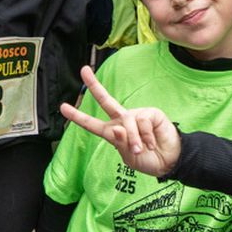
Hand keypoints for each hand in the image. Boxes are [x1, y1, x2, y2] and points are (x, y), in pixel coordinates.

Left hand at [61, 66, 181, 177]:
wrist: (168, 161)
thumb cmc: (147, 160)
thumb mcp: (129, 158)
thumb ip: (121, 144)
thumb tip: (116, 128)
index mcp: (113, 132)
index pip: (93, 123)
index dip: (78, 116)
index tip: (63, 107)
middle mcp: (123, 120)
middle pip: (105, 100)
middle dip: (94, 85)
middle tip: (84, 70)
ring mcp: (137, 115)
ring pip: (127, 121)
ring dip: (134, 139)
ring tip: (141, 149)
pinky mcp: (151, 113)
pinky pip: (142, 121)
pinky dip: (146, 136)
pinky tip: (152, 142)